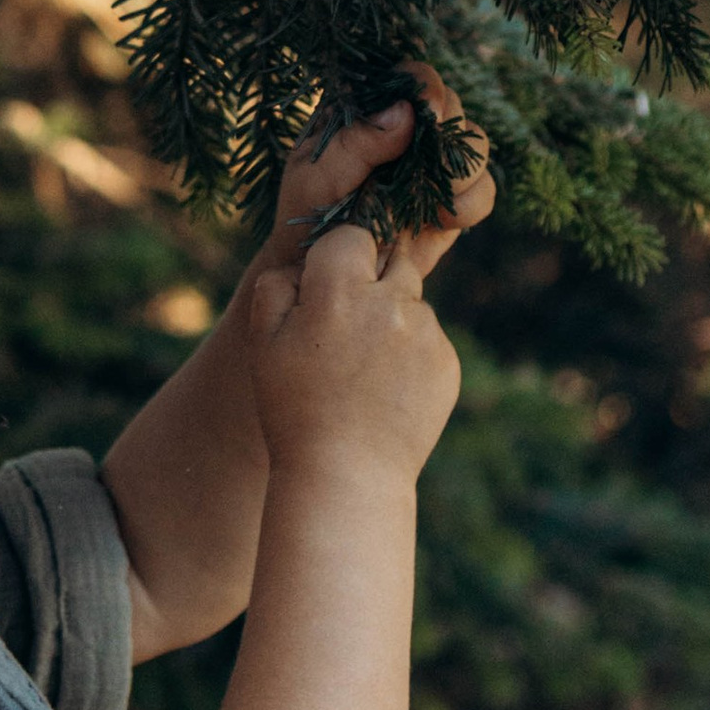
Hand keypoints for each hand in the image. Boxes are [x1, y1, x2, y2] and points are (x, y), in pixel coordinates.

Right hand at [242, 215, 464, 486]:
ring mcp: (425, 333)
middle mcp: (391, 302)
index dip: (337, 256)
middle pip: (392, 260)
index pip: (352, 234)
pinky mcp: (447, 363)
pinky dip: (412, 355)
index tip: (328, 284)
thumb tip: (304, 264)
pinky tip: (386, 390)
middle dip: (372, 281)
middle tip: (348, 326)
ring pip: (412, 303)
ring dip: (392, 320)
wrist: (345, 475)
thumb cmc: (294, 408)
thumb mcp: (263, 342)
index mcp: (340, 289)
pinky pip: (429, 341)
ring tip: (364, 371)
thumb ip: (277, 285)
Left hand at [251, 65, 492, 289]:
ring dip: (462, 172)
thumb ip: (355, 144)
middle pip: (453, 108)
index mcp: (368, 109)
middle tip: (430, 166)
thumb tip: (404, 113)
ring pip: (475, 147)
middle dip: (448, 137)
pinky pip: (483, 192)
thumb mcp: (316, 178)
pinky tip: (439, 220)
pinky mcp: (451, 200)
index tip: (428, 111)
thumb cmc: (306, 216)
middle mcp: (406, 130)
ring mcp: (432, 164)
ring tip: (428, 201)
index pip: (410, 77)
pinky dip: (471, 204)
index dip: (427, 87)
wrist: (320, 275)